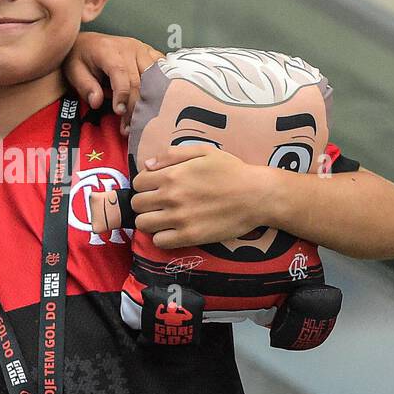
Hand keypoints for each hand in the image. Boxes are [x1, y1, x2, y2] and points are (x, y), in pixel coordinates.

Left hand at [62, 32, 163, 133]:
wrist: (88, 43)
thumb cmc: (80, 58)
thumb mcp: (74, 71)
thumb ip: (85, 86)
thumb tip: (97, 102)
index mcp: (108, 50)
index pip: (120, 73)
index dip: (122, 94)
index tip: (119, 113)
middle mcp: (128, 47)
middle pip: (139, 79)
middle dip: (135, 106)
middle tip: (129, 127)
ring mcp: (142, 49)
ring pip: (154, 76)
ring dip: (150, 100)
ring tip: (142, 119)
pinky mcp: (150, 52)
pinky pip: (162, 69)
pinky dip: (162, 85)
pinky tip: (156, 102)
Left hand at [131, 144, 285, 248]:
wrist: (256, 195)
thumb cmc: (231, 170)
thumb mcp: (203, 151)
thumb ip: (172, 154)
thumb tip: (147, 165)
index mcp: (172, 174)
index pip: (137, 183)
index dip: (144, 185)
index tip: (155, 188)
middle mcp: (171, 197)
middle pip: (137, 205)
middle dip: (145, 203)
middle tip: (159, 204)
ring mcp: (179, 218)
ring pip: (144, 224)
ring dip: (150, 220)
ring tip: (164, 218)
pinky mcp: (189, 236)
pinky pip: (159, 242)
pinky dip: (162, 237)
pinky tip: (173, 230)